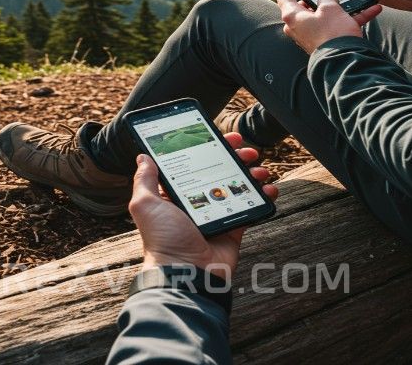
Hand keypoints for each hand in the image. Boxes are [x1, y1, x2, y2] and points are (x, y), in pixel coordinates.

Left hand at [129, 132, 277, 280]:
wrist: (186, 274)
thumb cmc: (163, 240)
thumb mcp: (146, 205)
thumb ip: (145, 180)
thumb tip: (143, 157)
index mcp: (176, 194)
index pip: (196, 163)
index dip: (211, 147)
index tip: (224, 137)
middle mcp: (197, 202)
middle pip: (221, 171)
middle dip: (236, 157)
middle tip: (247, 150)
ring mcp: (218, 214)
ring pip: (239, 186)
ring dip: (253, 174)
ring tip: (259, 170)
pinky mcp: (234, 228)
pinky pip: (252, 207)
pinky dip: (263, 196)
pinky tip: (268, 189)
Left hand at [273, 0, 381, 54]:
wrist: (345, 60)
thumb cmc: (333, 32)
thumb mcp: (330, 7)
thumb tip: (327, 1)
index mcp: (293, 15)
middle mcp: (298, 26)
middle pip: (306, 5)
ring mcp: (311, 35)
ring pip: (326, 15)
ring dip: (342, 8)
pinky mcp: (325, 41)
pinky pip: (338, 26)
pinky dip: (352, 18)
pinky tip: (371, 10)